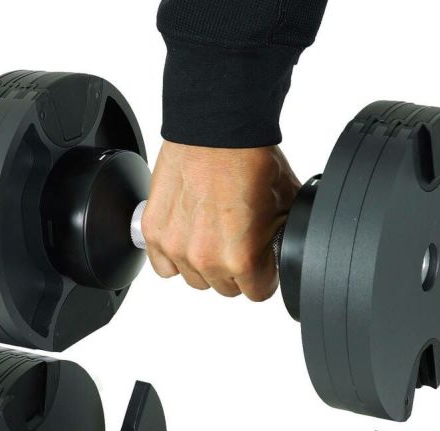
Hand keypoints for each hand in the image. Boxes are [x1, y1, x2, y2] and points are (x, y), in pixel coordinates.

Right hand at [141, 142, 299, 300]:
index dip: (263, 275)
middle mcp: (206, 259)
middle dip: (235, 268)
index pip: (257, 293)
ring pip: (196, 279)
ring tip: (212, 231)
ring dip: (204, 263)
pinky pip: (163, 267)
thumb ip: (280, 240)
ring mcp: (176, 248)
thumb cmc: (249, 158)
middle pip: (226, 288)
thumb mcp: (285, 205)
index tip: (260, 260)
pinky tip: (188, 235)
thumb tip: (281, 251)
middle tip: (237, 238)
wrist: (216, 127)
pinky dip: (174, 256)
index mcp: (242, 259)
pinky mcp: (154, 234)